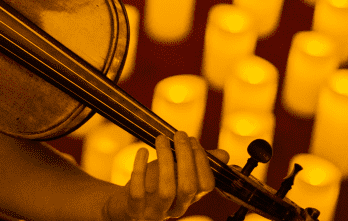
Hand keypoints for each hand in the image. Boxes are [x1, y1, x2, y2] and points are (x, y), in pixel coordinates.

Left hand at [103, 133, 225, 220]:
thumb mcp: (176, 172)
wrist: (123, 204)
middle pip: (187, 187)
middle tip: (178, 135)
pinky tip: (143, 151)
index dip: (202, 161)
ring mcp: (154, 212)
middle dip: (185, 157)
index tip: (192, 140)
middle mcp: (174, 209)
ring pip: (166, 190)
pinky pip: (138, 192)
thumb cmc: (153, 185)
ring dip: (165, 159)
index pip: (205, 185)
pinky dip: (140, 168)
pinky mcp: (134, 211)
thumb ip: (198, 164)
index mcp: (188, 199)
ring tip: (161, 138)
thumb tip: (224, 155)